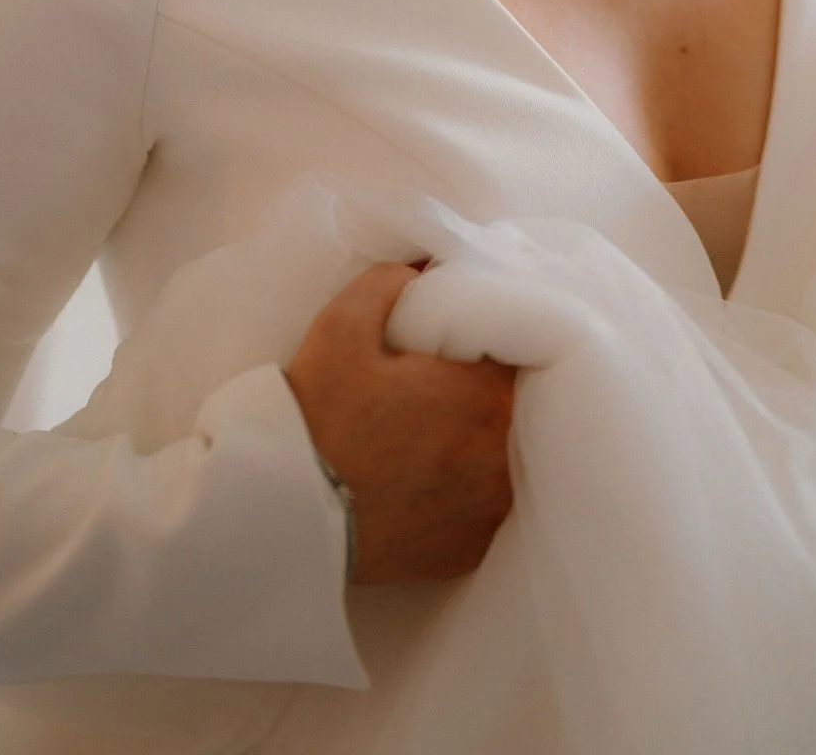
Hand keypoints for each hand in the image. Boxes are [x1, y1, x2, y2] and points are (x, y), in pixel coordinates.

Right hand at [285, 261, 516, 583]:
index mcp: (486, 395)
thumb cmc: (318, 416)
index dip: (503, 339)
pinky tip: (443, 473)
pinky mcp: (474, 548)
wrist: (285, 516)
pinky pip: (494, 502)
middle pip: (530, 405)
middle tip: (459, 381)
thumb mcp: (344, 324)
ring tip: (450, 428)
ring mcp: (493, 508)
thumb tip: (428, 267)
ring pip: (517, 455)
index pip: (530, 350)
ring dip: (493, 436)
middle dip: (501, 388)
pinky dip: (478, 484)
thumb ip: (393, 281)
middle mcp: (504, 453)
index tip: (476, 340)